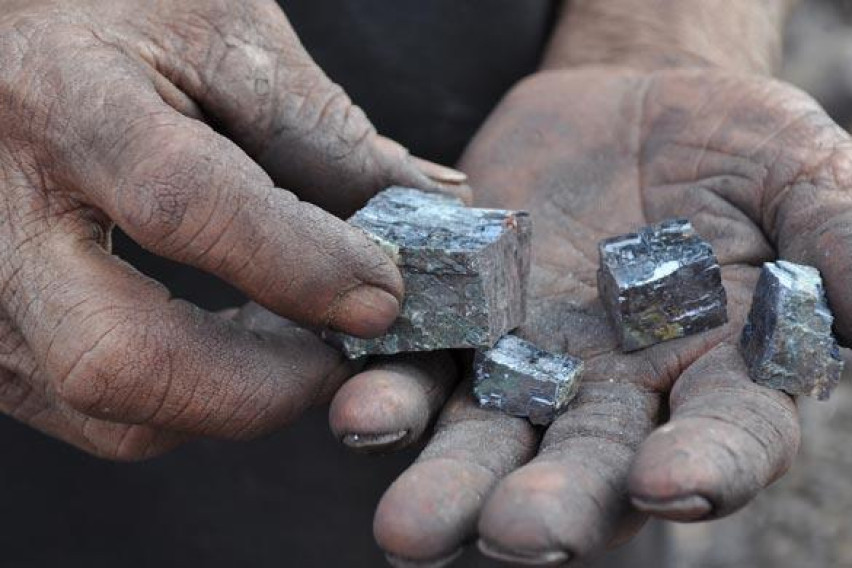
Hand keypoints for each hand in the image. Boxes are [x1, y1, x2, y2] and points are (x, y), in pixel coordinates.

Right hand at [0, 0, 467, 458]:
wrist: (17, 39)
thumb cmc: (119, 18)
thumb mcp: (224, 41)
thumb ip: (323, 135)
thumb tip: (427, 214)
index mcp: (65, 103)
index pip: (186, 205)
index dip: (303, 266)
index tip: (387, 297)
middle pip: (115, 356)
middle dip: (259, 385)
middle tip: (341, 358)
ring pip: (105, 404)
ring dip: (228, 400)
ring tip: (298, 346)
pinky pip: (89, 407)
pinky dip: (184, 399)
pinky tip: (235, 350)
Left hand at [329, 67, 851, 564]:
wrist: (633, 108)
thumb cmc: (734, 148)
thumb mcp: (802, 174)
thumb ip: (839, 237)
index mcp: (716, 377)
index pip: (724, 442)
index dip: (704, 468)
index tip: (669, 484)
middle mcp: (616, 394)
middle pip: (584, 470)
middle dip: (550, 508)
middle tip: (514, 537)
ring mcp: (530, 362)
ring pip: (486, 440)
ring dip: (447, 482)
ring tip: (407, 526)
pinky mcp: (463, 319)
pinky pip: (420, 363)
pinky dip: (388, 389)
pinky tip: (356, 406)